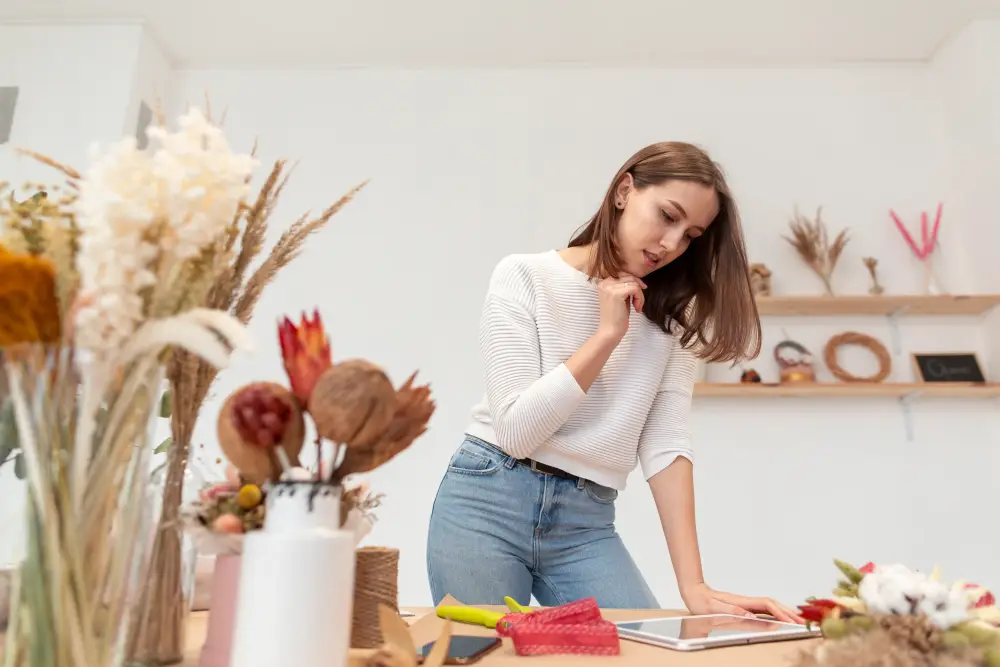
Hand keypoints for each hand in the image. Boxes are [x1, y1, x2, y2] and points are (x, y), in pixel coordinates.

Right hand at [596, 274, 645, 339]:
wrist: (610, 332)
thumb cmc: (617, 317)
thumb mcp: (620, 298)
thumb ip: (624, 286)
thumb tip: (638, 279)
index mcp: (603, 283)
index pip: (623, 274)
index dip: (634, 282)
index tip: (640, 293)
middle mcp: (604, 283)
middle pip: (629, 277)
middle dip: (638, 288)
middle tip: (639, 302)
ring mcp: (609, 287)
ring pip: (634, 283)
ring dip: (640, 295)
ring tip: (638, 306)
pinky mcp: (616, 293)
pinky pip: (635, 289)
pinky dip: (639, 298)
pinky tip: (637, 308)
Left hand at [681, 583, 804, 623]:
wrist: (694, 593)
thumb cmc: (702, 602)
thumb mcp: (714, 608)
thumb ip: (731, 610)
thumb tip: (750, 615)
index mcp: (741, 601)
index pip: (766, 605)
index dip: (779, 612)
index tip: (790, 620)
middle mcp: (746, 601)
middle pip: (772, 604)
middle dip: (787, 612)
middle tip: (801, 621)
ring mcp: (745, 603)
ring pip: (769, 606)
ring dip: (783, 612)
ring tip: (796, 621)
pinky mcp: (743, 607)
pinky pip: (763, 610)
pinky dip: (774, 613)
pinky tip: (779, 619)